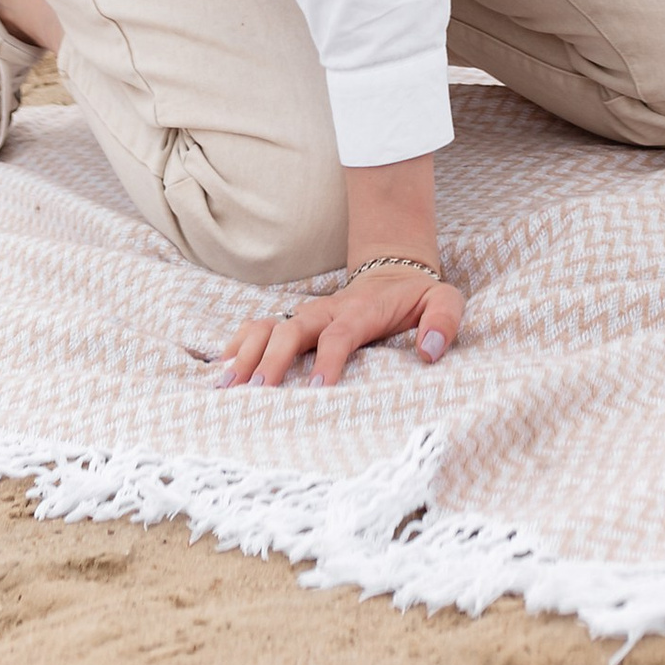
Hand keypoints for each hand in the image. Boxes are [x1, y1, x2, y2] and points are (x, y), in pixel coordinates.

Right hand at [221, 260, 465, 388]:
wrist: (393, 272)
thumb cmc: (417, 296)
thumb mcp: (444, 299)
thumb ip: (443, 320)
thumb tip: (429, 351)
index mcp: (362, 310)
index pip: (341, 333)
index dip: (329, 359)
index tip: (318, 390)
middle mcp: (328, 310)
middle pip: (293, 327)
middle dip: (274, 358)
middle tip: (258, 392)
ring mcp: (308, 314)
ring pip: (270, 325)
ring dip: (247, 352)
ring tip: (226, 385)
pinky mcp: (295, 320)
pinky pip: (260, 327)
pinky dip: (238, 344)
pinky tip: (220, 370)